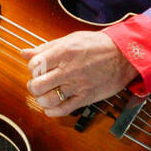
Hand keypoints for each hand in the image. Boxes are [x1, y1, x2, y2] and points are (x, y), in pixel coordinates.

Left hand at [24, 30, 139, 116]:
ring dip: (41, 99)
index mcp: (64, 53)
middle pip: (38, 85)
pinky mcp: (86, 97)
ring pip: (48, 99)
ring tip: (44, 94)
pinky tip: (50, 107)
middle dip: (33, 86)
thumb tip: (25, 53)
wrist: (124, 56)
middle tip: (37, 84)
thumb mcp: (71, 39)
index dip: (32, 68)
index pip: (35, 65)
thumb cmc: (98, 45)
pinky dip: (52, 111)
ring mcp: (78, 85)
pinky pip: (64, 110)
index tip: (37, 68)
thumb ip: (46, 48)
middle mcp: (69, 70)